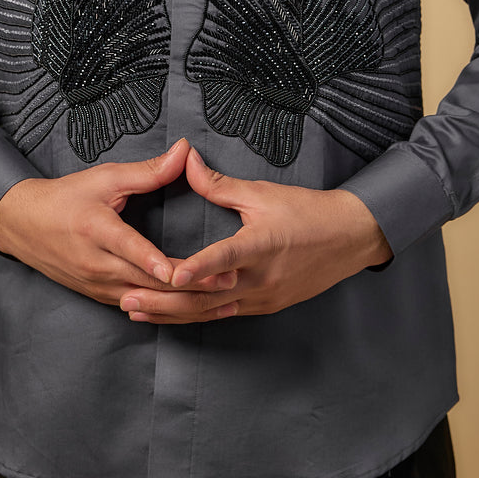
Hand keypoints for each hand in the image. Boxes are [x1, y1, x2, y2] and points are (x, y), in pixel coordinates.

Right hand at [0, 138, 237, 309]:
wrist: (23, 225)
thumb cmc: (66, 197)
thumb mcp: (105, 178)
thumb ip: (149, 171)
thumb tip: (185, 152)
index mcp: (97, 230)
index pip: (131, 249)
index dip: (158, 262)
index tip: (184, 271)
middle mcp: (97, 264)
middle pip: (148, 283)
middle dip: (190, 286)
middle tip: (228, 283)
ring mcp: (98, 285)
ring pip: (146, 301)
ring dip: (184, 304)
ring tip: (222, 303)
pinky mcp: (100, 296)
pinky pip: (138, 307)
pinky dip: (166, 310)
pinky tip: (194, 312)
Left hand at [119, 147, 391, 323]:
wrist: (351, 238)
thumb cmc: (308, 211)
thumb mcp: (263, 193)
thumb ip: (220, 184)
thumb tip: (185, 160)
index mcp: (261, 246)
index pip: (224, 259)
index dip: (197, 267)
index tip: (169, 273)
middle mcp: (260, 279)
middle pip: (207, 297)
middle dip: (164, 301)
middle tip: (127, 299)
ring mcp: (263, 297)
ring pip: (211, 312)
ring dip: (172, 313)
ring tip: (137, 311)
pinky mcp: (266, 306)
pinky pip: (224, 314)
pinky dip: (195, 315)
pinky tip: (171, 316)